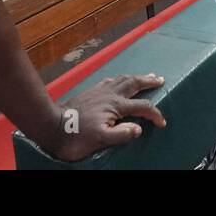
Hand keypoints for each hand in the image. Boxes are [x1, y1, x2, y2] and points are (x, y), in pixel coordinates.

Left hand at [44, 74, 166, 161]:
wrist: (53, 126)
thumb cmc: (77, 136)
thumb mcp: (101, 139)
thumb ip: (121, 134)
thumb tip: (139, 128)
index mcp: (116, 106)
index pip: (142, 106)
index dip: (155, 114)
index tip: (162, 122)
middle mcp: (110, 94)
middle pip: (134, 83)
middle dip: (148, 81)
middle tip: (160, 79)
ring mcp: (100, 90)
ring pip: (123, 79)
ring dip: (136, 77)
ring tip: (145, 76)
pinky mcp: (91, 91)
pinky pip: (111, 80)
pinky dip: (121, 78)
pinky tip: (119, 80)